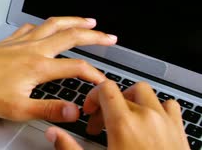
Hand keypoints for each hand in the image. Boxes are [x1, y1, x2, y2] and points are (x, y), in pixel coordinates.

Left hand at [0, 17, 116, 121]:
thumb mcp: (17, 108)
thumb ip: (48, 109)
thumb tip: (73, 111)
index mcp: (38, 66)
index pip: (76, 67)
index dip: (95, 75)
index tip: (103, 82)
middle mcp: (32, 49)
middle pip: (70, 36)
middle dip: (94, 35)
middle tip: (109, 36)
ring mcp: (20, 42)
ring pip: (53, 24)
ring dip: (73, 21)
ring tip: (88, 20)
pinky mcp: (9, 40)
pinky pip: (32, 26)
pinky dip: (45, 23)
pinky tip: (46, 25)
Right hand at [45, 81, 189, 148]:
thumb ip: (71, 147)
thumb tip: (53, 133)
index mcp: (123, 123)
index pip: (105, 89)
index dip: (92, 97)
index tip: (89, 113)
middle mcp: (146, 117)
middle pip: (123, 92)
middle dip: (110, 103)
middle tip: (103, 123)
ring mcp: (165, 122)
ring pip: (147, 95)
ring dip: (133, 102)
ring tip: (125, 120)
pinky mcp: (179, 131)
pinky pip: (170, 106)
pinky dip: (159, 108)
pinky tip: (150, 123)